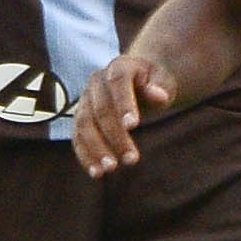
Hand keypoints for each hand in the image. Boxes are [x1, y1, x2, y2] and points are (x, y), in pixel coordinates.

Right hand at [73, 53, 179, 177]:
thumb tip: (160, 95)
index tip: (133, 125)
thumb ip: (160, 87)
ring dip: (96, 148)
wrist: (137, 80)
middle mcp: (96, 82)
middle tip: (132, 159)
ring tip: (111, 169)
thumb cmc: (154, 82)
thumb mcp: (163, 80)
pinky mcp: (79, 117)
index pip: (118, 83)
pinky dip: (85, 155)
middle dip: (115, 135)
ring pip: (84, 125)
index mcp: (119, 67)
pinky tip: (96, 173)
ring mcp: (85, 100)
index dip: (124, 103)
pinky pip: (77, 137)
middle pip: (101, 110)